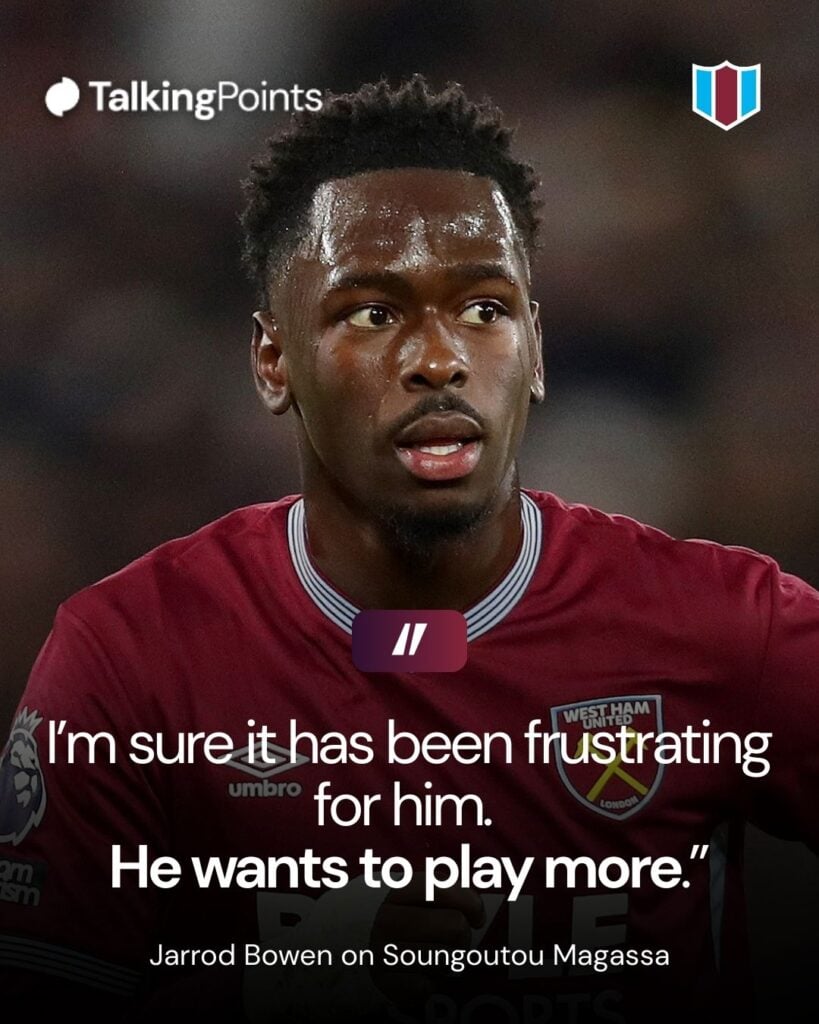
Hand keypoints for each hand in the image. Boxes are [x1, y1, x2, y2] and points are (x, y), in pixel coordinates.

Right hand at [369, 873, 484, 1008]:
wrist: (320, 947)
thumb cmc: (368, 915)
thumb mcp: (389, 889)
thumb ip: (426, 888)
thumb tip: (472, 901)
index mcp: (392, 890)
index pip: (445, 890)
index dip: (471, 904)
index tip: (476, 916)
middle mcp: (387, 920)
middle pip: (455, 927)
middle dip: (462, 936)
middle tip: (453, 940)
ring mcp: (384, 954)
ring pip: (446, 959)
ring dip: (445, 961)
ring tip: (431, 956)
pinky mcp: (382, 986)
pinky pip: (426, 988)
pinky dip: (426, 984)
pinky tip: (413, 974)